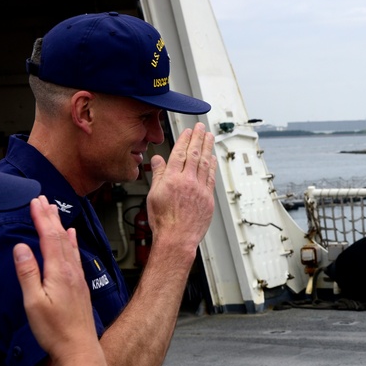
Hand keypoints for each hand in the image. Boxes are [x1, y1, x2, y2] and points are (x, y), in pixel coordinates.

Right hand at [13, 196, 98, 361]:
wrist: (79, 349)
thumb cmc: (54, 330)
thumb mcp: (33, 302)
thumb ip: (27, 273)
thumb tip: (20, 247)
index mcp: (58, 272)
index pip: (49, 238)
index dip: (42, 218)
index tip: (35, 201)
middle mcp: (71, 272)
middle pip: (60, 237)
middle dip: (50, 217)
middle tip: (43, 199)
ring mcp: (78, 278)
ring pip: (69, 245)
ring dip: (60, 226)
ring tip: (55, 211)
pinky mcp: (80, 286)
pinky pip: (75, 256)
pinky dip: (72, 242)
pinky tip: (73, 237)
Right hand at [147, 122, 216, 252]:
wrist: (177, 239)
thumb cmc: (163, 221)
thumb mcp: (153, 195)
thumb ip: (158, 175)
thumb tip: (157, 159)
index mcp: (171, 180)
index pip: (179, 153)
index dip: (185, 140)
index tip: (189, 130)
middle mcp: (187, 182)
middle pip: (194, 154)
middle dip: (199, 138)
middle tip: (202, 127)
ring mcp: (199, 190)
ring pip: (205, 163)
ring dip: (208, 148)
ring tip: (210, 137)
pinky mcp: (208, 199)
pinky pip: (211, 177)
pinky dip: (212, 166)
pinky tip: (212, 158)